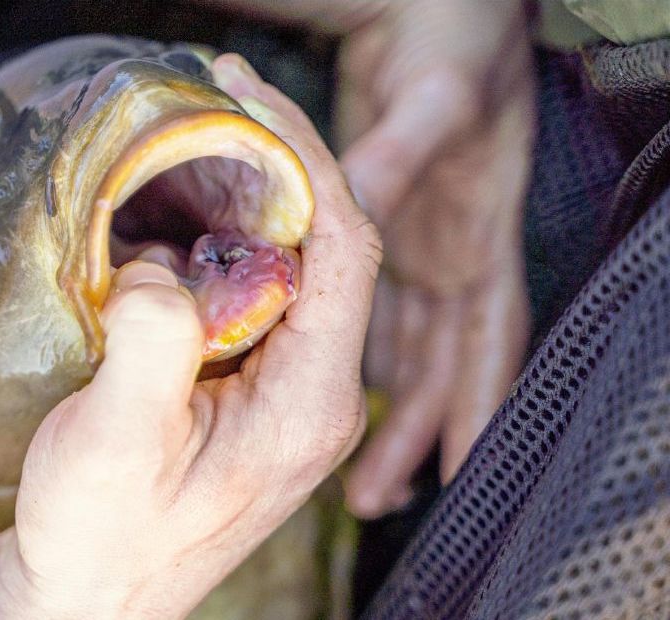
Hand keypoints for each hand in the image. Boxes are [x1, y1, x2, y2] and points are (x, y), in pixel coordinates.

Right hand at [3, 55, 380, 617]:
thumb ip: (150, 344)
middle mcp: (317, 389)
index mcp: (309, 402)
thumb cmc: (102, 535)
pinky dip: (213, 243)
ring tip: (186, 147)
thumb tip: (158, 264)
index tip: (248, 98)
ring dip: (240, 199)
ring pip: (286, 264)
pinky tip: (166, 223)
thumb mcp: (115, 443)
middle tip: (214, 99)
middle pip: (326, 245)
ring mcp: (286, 388)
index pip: (344, 248)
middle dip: (275, 162)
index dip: (306, 158)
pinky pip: (249, 292)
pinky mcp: (251, 387)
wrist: (87, 595)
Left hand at [335, 0, 535, 516]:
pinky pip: (373, 312)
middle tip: (373, 501)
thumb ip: (398, 150)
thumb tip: (338, 205)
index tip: (450, 469)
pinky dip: (359, 355)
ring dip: (387, 410)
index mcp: (475, 239)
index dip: (471, 405)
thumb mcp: (436, 100)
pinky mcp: (384, 240)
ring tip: (357, 478)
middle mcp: (449, 258)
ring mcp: (417, 253)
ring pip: (406, 351)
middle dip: (418, 435)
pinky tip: (332, 392)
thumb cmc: (460, 43)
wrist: (450, 14)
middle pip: (439, 368)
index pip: (476, 339)